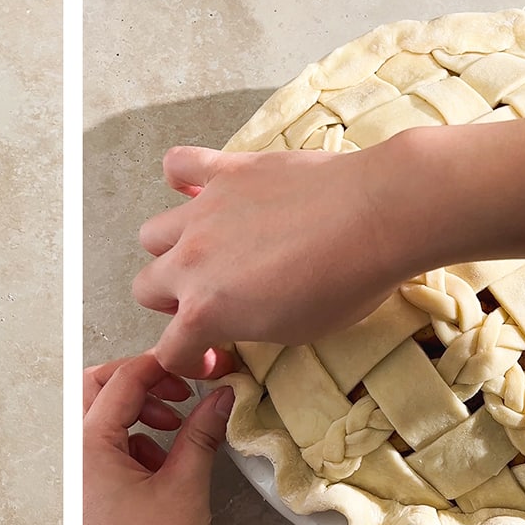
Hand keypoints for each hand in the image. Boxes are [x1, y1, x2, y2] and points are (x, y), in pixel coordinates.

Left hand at [83, 354, 245, 524]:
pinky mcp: (86, 508)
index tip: (202, 368)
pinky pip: (103, 457)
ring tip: (178, 433)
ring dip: (138, 415)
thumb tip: (222, 397)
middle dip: (140, 383)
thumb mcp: (185, 492)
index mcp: (87, 448)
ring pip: (98, 424)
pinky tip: (166, 468)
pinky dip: (134, 447)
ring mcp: (75, 486)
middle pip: (95, 392)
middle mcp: (71, 461)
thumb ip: (202, 435)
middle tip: (182, 392)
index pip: (121, 380)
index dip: (165, 365)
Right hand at [132, 143, 422, 375]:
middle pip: (146, 287)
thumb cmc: (348, 282)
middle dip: (171, 301)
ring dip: (171, 247)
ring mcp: (203, 212)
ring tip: (207, 248)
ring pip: (152, 234)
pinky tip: (201, 188)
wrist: (377, 216)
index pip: (168, 350)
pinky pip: (178, 164)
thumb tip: (236, 319)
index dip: (190, 359)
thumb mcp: (296, 331)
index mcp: (207, 311)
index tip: (215, 354)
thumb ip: (248, 325)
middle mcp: (192, 261)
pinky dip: (181, 176)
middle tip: (210, 299)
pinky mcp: (225, 172)